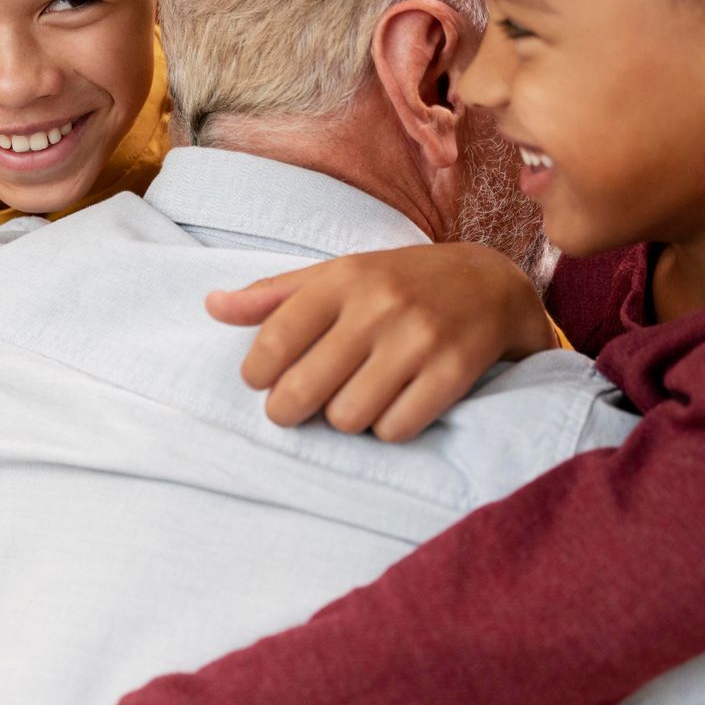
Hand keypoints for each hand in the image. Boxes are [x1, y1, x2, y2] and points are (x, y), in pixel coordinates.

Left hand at [207, 243, 555, 441]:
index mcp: (343, 278)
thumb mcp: (339, 275)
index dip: (257, 375)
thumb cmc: (400, 283)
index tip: (263, 381)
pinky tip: (393, 406)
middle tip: (296, 407)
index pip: (274, 341)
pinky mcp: (453, 372)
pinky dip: (387, 429)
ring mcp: (419, 340)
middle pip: (302, 391)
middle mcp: (379, 306)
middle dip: (289, 410)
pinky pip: (395, 430)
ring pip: (347, 418)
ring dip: (344, 419)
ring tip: (354, 399)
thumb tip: (211, 306)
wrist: (492, 284)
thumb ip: (275, 295)